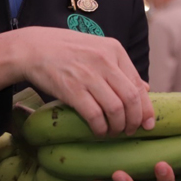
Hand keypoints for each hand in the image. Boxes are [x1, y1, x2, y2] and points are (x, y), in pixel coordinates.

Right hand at [0, 27, 153, 136]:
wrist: (32, 48)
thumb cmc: (66, 50)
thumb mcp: (97, 49)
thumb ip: (120, 68)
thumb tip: (145, 88)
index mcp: (114, 49)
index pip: (138, 84)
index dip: (146, 108)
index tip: (147, 123)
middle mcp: (105, 61)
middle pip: (131, 98)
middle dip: (135, 120)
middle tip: (130, 131)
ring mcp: (88, 75)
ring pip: (116, 109)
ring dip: (118, 126)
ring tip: (114, 132)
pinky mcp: (72, 89)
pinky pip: (95, 115)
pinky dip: (100, 128)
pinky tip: (98, 131)